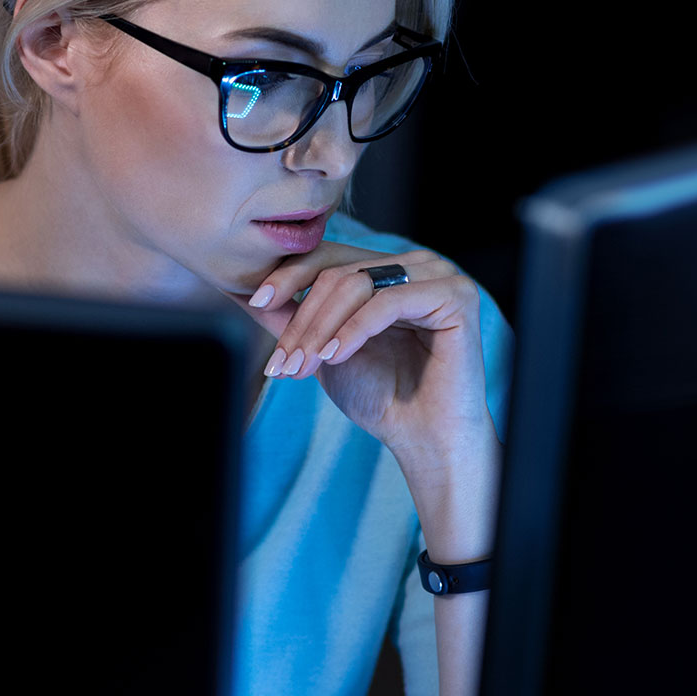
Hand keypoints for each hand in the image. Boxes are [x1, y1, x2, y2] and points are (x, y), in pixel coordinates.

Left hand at [234, 242, 494, 499]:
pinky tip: (335, 358)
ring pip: (358, 284)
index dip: (288, 276)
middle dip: (303, 319)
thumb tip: (241, 292)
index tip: (256, 303)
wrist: (424, 438)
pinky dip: (354, 330)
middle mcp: (415, 264)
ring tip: (304, 365)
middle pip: (338, 271)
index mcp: (388, 269)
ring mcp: (438, 275)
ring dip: (321, 328)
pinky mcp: (455, 296)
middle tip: (282, 362)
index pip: (328, 256)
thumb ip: (292, 318)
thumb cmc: (381, 396)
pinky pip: (388, 302)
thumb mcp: (324, 349)